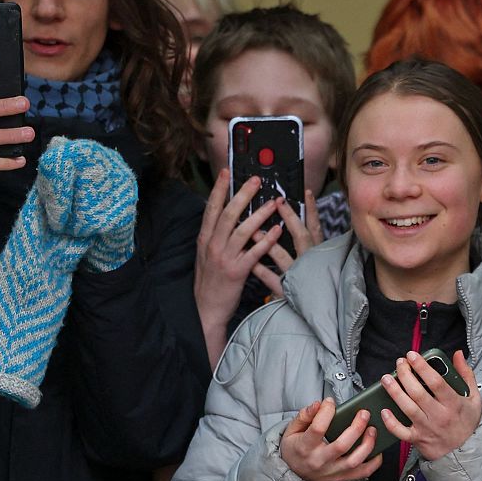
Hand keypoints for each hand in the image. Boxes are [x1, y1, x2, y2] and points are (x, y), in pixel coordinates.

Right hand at [194, 169, 284, 365]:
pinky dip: (266, 240)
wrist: (206, 308)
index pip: (212, 208)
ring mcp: (225, 258)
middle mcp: (213, 245)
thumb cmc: (210, 280)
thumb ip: (215, 235)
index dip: (219, 189)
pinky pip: (254, 252)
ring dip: (259, 214)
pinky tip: (277, 230)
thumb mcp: (206, 254)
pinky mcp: (237, 272)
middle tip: (256, 180)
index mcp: (205, 238)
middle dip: (243, 195)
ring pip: (243, 230)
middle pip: (228, 214)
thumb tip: (226, 215)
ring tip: (274, 203)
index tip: (227, 172)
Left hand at [257, 191, 325, 297]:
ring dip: (268, 242)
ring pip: (283, 256)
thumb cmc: (312, 287)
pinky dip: (261, 269)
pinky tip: (251, 261)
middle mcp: (310, 262)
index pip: (316, 227)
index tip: (306, 192)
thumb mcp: (315, 263)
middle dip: (289, 218)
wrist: (312, 316)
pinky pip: (272, 278)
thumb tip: (296, 225)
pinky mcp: (287, 292)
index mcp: (317, 254)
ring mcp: (298, 277)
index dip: (311, 210)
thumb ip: (307, 245)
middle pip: (301, 236)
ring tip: (255, 229)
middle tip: (277, 202)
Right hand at [279, 399, 381, 480]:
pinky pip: (362, 473)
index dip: (326, 412)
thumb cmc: (295, 449)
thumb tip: (319, 404)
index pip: (318, 428)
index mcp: (305, 447)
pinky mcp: (342, 477)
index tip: (331, 402)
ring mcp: (332, 471)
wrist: (293, 474)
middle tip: (364, 413)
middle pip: (342, 445)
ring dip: (368, 444)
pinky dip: (374, 462)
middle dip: (356, 427)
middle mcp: (320, 461)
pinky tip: (377, 449)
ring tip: (373, 429)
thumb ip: (304, 416)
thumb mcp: (292, 430)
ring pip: (354, 461)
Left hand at [378, 351, 481, 461]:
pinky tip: (384, 410)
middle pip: (418, 393)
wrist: (467, 451)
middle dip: (405, 375)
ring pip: (407, 408)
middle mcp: (439, 415)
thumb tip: (458, 354)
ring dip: (394, 392)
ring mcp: (427, 428)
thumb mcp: (474, 397)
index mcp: (454, 403)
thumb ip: (466, 374)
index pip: (436, 382)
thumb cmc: (468, 422)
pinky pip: (401, 431)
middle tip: (399, 363)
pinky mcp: (418, 439)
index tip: (412, 356)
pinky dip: (391, 422)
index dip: (422, 367)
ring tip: (386, 378)